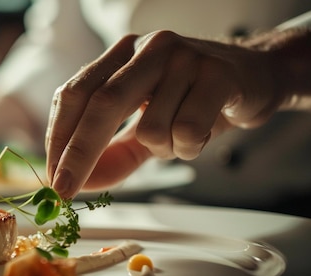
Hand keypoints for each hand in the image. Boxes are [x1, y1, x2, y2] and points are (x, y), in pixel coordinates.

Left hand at [46, 29, 310, 198]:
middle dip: (79, 154)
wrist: (258, 78)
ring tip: (182, 134)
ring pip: (150, 129)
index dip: (58, 137)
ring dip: (162, 150)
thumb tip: (80, 184)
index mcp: (121, 55)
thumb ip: (113, 154)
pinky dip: (190, 148)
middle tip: (65, 191)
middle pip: (100, 104)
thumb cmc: (193, 101)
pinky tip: (205, 130)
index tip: (52, 177)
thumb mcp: (145, 127)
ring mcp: (183, 57)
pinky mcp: (217, 74)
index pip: (74, 93)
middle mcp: (147, 48)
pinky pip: (187, 132)